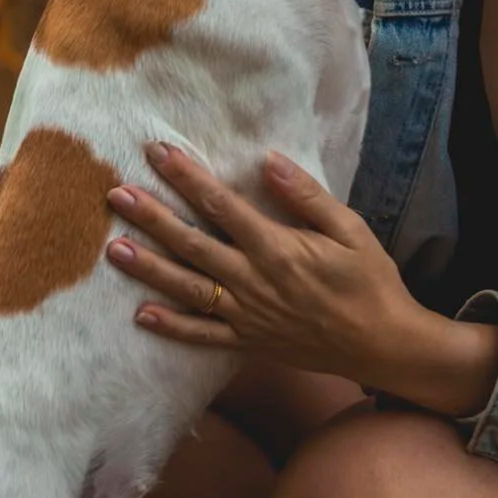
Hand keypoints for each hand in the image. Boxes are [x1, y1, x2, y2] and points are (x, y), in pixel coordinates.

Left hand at [105, 143, 497, 414]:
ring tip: (114, 249)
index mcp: (278, 249)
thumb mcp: (350, 230)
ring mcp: (247, 316)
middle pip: (192, 244)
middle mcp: (253, 282)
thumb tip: (268, 160)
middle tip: (116, 195)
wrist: (383, 345)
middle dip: (151, 218)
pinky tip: (141, 313)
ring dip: (149, 268)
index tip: (159, 153)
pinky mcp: (248, 342)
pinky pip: (202, 336)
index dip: (187, 177)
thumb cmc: (370, 281)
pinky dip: (171, 327)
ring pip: (187, 289)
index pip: (221, 206)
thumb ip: (306, 196)